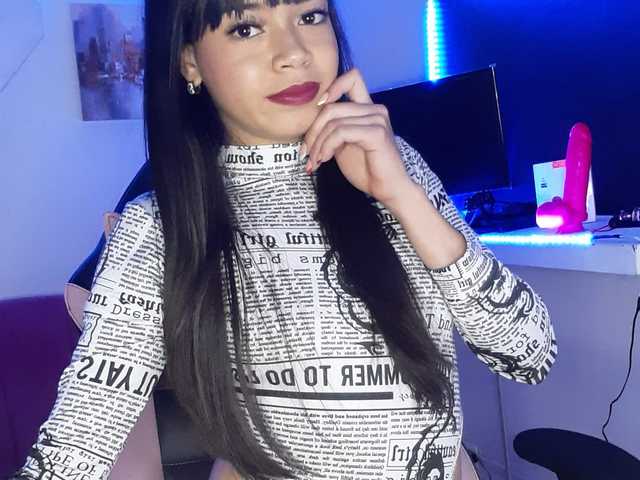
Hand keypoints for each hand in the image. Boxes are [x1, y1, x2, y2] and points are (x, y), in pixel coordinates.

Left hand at [303, 68, 416, 208]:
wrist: (388, 190)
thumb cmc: (367, 169)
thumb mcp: (343, 146)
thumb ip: (332, 130)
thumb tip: (308, 126)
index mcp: (368, 109)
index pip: (351, 78)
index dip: (331, 87)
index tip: (316, 110)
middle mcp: (375, 109)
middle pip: (331, 106)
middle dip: (312, 131)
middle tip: (306, 153)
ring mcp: (377, 119)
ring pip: (333, 121)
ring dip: (317, 144)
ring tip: (314, 162)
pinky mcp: (376, 133)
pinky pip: (341, 133)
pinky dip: (327, 147)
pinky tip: (324, 160)